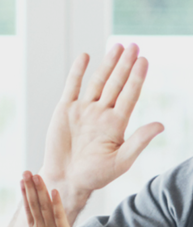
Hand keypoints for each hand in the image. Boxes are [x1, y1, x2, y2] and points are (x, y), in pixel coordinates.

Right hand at [9, 172, 72, 226]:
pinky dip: (56, 203)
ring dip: (40, 190)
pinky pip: (58, 215)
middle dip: (30, 187)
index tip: (22, 182)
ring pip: (44, 206)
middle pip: (34, 204)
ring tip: (36, 176)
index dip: (25, 195)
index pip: (28, 209)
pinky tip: (54, 191)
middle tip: (26, 172)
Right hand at [42, 43, 163, 211]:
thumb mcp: (120, 162)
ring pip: (97, 82)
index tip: (143, 60)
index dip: (136, 78)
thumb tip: (161, 125)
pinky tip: (85, 57)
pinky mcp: (65, 111)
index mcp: (115, 125)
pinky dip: (77, 72)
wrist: (65, 180)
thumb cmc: (94, 176)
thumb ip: (138, 142)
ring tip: (117, 47)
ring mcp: (83, 111)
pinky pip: (72, 87)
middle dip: (124, 65)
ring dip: (107, 65)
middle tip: (133, 46)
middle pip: (115, 84)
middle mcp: (101, 114)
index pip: (129, 96)